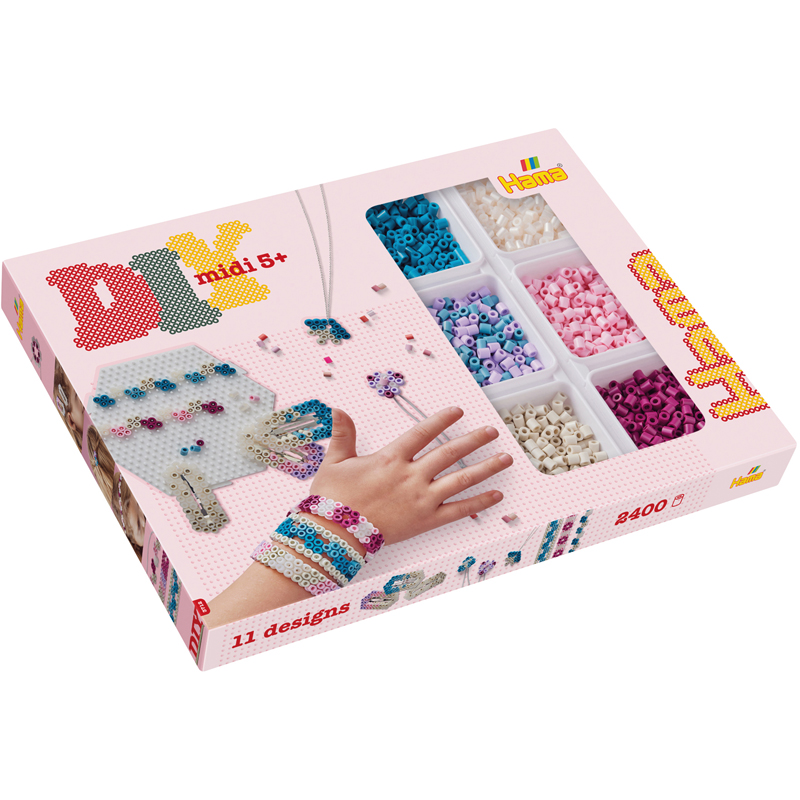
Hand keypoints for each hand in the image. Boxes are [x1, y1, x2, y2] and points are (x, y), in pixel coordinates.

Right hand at [309, 406, 511, 545]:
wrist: (334, 534)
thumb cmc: (332, 499)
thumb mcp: (335, 461)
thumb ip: (343, 434)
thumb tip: (338, 409)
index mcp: (391, 458)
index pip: (423, 432)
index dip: (442, 420)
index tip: (459, 411)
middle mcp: (411, 475)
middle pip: (450, 453)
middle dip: (474, 440)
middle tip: (492, 431)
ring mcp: (421, 499)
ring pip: (461, 479)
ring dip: (486, 467)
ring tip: (506, 458)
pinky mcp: (426, 520)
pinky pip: (458, 510)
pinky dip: (479, 502)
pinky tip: (496, 495)